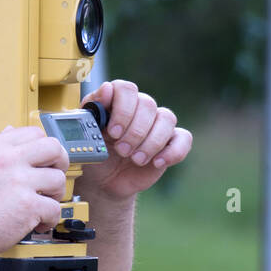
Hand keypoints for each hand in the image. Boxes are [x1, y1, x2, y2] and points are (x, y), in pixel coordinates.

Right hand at [0, 124, 69, 255]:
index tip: (45, 160)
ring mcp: (20, 181)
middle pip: (53, 147)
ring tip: (43, 204)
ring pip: (58, 179)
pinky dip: (49, 220)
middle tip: (53, 177)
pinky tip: (38, 223)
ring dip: (55, 195)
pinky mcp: (28, 205)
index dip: (45, 147)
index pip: (34, 133)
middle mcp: (9, 160)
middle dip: (60, 163)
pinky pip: (54, 208)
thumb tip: (10, 131)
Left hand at [77, 80, 191, 199]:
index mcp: (116, 101)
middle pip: (147, 104)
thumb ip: (93, 111)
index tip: (113, 132)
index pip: (126, 89)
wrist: (103, 182)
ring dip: (151, 142)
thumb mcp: (86, 134)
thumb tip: (106, 88)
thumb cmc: (94, 154)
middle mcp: (138, 108)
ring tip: (136, 159)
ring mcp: (156, 124)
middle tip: (122, 150)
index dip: (122, 109)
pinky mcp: (170, 143)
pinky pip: (183, 138)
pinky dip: (173, 151)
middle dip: (134, 131)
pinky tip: (157, 163)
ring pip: (166, 118)